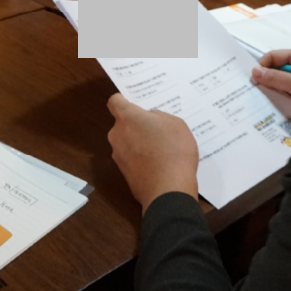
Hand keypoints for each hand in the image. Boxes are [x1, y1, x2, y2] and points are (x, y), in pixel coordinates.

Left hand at [107, 94, 198, 214]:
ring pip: (128, 142)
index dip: (124, 100)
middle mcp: (117, 135)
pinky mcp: (123, 173)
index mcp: (127, 118)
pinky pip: (132, 159)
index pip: (115, 102)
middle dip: (137, 125)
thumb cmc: (173, 151)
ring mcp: (118, 155)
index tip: (135, 103)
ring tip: (163, 150)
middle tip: (158, 130)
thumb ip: (158, 117)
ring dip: (140, 143)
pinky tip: (160, 164)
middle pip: (123, 124)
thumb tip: (150, 120)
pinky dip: (142, 159)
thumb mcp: (175, 124)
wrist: (167, 190)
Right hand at [251, 50, 290, 112]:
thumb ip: (275, 77)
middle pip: (278, 69)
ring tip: (261, 97)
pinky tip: (272, 103)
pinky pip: (287, 93)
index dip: (263, 64)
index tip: (252, 77)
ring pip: (281, 82)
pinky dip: (279, 97)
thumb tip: (255, 71)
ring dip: (272, 89)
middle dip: (266, 78)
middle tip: (253, 88)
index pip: (277, 56)